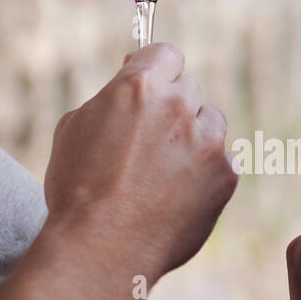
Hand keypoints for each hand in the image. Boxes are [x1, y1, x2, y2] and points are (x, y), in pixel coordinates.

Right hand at [43, 43, 238, 284]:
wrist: (102, 247)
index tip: (152, 83)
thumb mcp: (74, 128)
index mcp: (138, 86)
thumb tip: (125, 88)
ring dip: (194, 137)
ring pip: (210, 122)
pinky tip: (178, 194)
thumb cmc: (78, 189)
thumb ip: (109, 100)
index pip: (166, 53)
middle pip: (188, 88)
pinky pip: (223, 160)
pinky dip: (206, 172)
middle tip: (150, 139)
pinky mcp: (225, 174)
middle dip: (172, 107)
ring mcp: (207, 140)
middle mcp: (177, 105)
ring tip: (164, 171)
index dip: (157, 69)